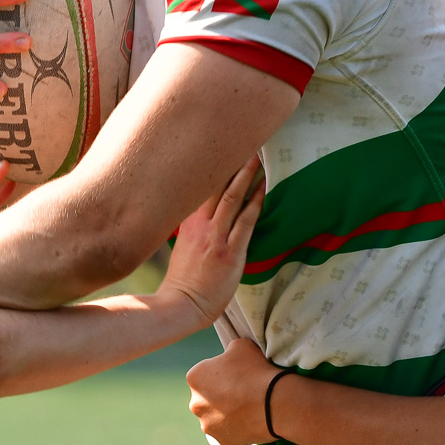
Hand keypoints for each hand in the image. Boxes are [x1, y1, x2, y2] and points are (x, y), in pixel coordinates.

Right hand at [159, 157, 263, 327]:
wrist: (180, 305)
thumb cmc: (183, 279)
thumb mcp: (181, 245)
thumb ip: (190, 226)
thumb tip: (198, 211)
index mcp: (187, 221)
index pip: (200, 185)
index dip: (213, 165)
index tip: (223, 145)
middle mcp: (200, 224)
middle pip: (215, 185)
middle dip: (230, 162)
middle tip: (243, 139)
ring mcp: (215, 237)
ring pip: (231, 197)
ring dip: (246, 175)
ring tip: (257, 155)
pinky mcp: (229, 251)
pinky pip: (245, 221)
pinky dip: (255, 202)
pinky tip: (264, 187)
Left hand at [188, 339, 284, 444]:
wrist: (274, 402)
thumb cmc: (256, 370)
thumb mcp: (240, 346)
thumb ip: (228, 351)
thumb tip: (229, 357)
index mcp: (195, 377)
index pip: (205, 373)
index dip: (222, 372)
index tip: (237, 374)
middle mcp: (195, 403)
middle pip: (207, 397)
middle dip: (220, 394)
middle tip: (243, 391)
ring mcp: (207, 425)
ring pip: (215, 416)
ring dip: (226, 412)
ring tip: (248, 407)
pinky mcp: (222, 441)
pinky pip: (228, 431)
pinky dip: (237, 427)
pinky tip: (251, 419)